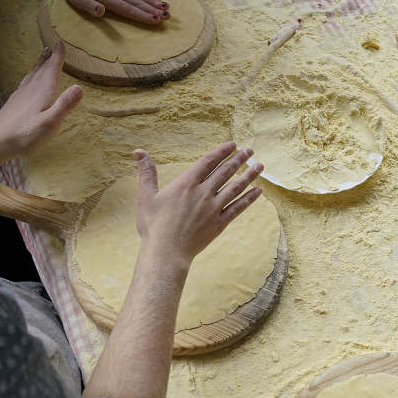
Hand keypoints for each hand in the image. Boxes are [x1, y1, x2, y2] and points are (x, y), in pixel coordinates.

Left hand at [0, 43, 81, 161]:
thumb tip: (80, 87)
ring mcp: (20, 95)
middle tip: (53, 47)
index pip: (51, 70)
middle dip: (48, 58)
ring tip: (42, 57)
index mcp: (42, 92)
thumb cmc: (25, 136)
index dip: (57, 57)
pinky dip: (30, 76)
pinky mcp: (13, 103)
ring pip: (31, 75)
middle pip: (41, 70)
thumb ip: (64, 105)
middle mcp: (30, 90)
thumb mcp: (50, 123)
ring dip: (38, 65)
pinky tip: (28, 81)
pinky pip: (24, 83)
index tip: (60, 43)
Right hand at [133, 143, 262, 266]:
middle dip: (239, 159)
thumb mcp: (146, 196)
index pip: (208, 162)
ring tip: (259, 165)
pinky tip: (258, 191)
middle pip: (225, 172)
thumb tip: (137, 151)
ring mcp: (213, 209)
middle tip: (249, 150)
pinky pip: (238, 208)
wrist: (166, 253)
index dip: (221, 151)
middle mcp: (203, 193)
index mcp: (186, 184)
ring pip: (235, 188)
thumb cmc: (153, 226)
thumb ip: (146, 172)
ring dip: (249, 175)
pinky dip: (249, 199)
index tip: (232, 144)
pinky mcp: (219, 224)